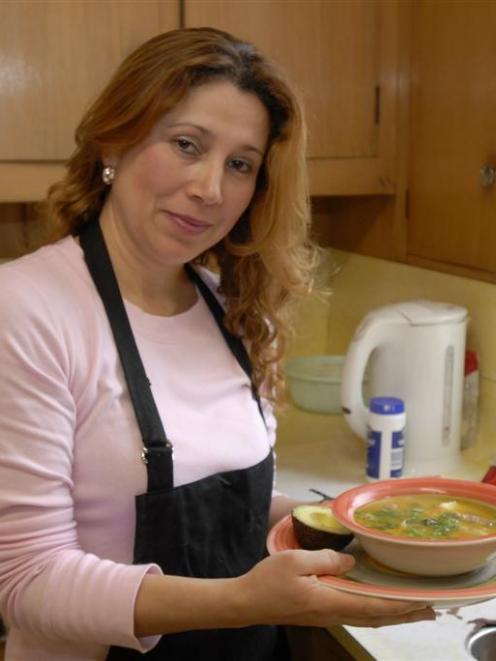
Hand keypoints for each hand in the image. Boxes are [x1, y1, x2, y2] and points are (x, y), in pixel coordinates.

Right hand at [236, 549, 435, 627]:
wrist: (246, 602)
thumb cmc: (268, 580)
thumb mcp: (295, 561)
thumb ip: (326, 560)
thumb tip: (351, 562)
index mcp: (330, 601)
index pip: (373, 605)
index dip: (399, 604)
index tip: (422, 601)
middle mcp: (333, 613)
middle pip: (375, 616)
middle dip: (404, 614)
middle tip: (430, 610)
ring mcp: (326, 616)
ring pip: (366, 617)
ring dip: (392, 614)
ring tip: (411, 609)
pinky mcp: (319, 613)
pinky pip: (355, 614)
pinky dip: (374, 611)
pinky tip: (376, 604)